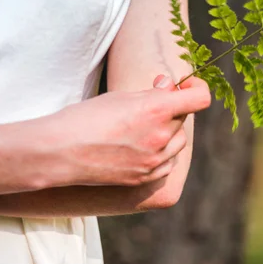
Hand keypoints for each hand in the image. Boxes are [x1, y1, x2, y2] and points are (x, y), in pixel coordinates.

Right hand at [39, 74, 210, 188]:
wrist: (62, 152)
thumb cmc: (87, 116)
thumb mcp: (120, 96)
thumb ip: (151, 92)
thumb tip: (169, 86)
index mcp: (157, 110)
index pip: (200, 98)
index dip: (197, 87)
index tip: (185, 85)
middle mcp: (162, 136)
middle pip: (185, 118)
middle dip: (173, 108)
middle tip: (150, 104)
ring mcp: (155, 161)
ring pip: (179, 141)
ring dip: (169, 131)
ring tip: (142, 126)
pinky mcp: (146, 178)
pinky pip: (168, 162)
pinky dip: (162, 152)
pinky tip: (140, 145)